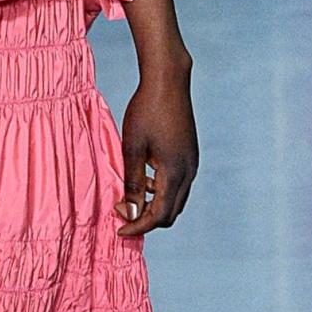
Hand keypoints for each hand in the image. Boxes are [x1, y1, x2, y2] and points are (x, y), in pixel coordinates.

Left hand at [115, 64, 197, 236]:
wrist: (168, 81)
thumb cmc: (146, 111)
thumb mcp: (132, 148)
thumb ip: (132, 182)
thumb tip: (129, 212)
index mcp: (175, 172)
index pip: (159, 215)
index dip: (138, 226)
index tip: (119, 230)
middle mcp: (189, 172)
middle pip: (171, 213)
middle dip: (147, 219)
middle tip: (122, 214)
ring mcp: (192, 163)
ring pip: (176, 200)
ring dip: (154, 205)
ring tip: (129, 195)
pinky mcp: (190, 155)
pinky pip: (178, 185)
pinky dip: (161, 191)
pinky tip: (143, 178)